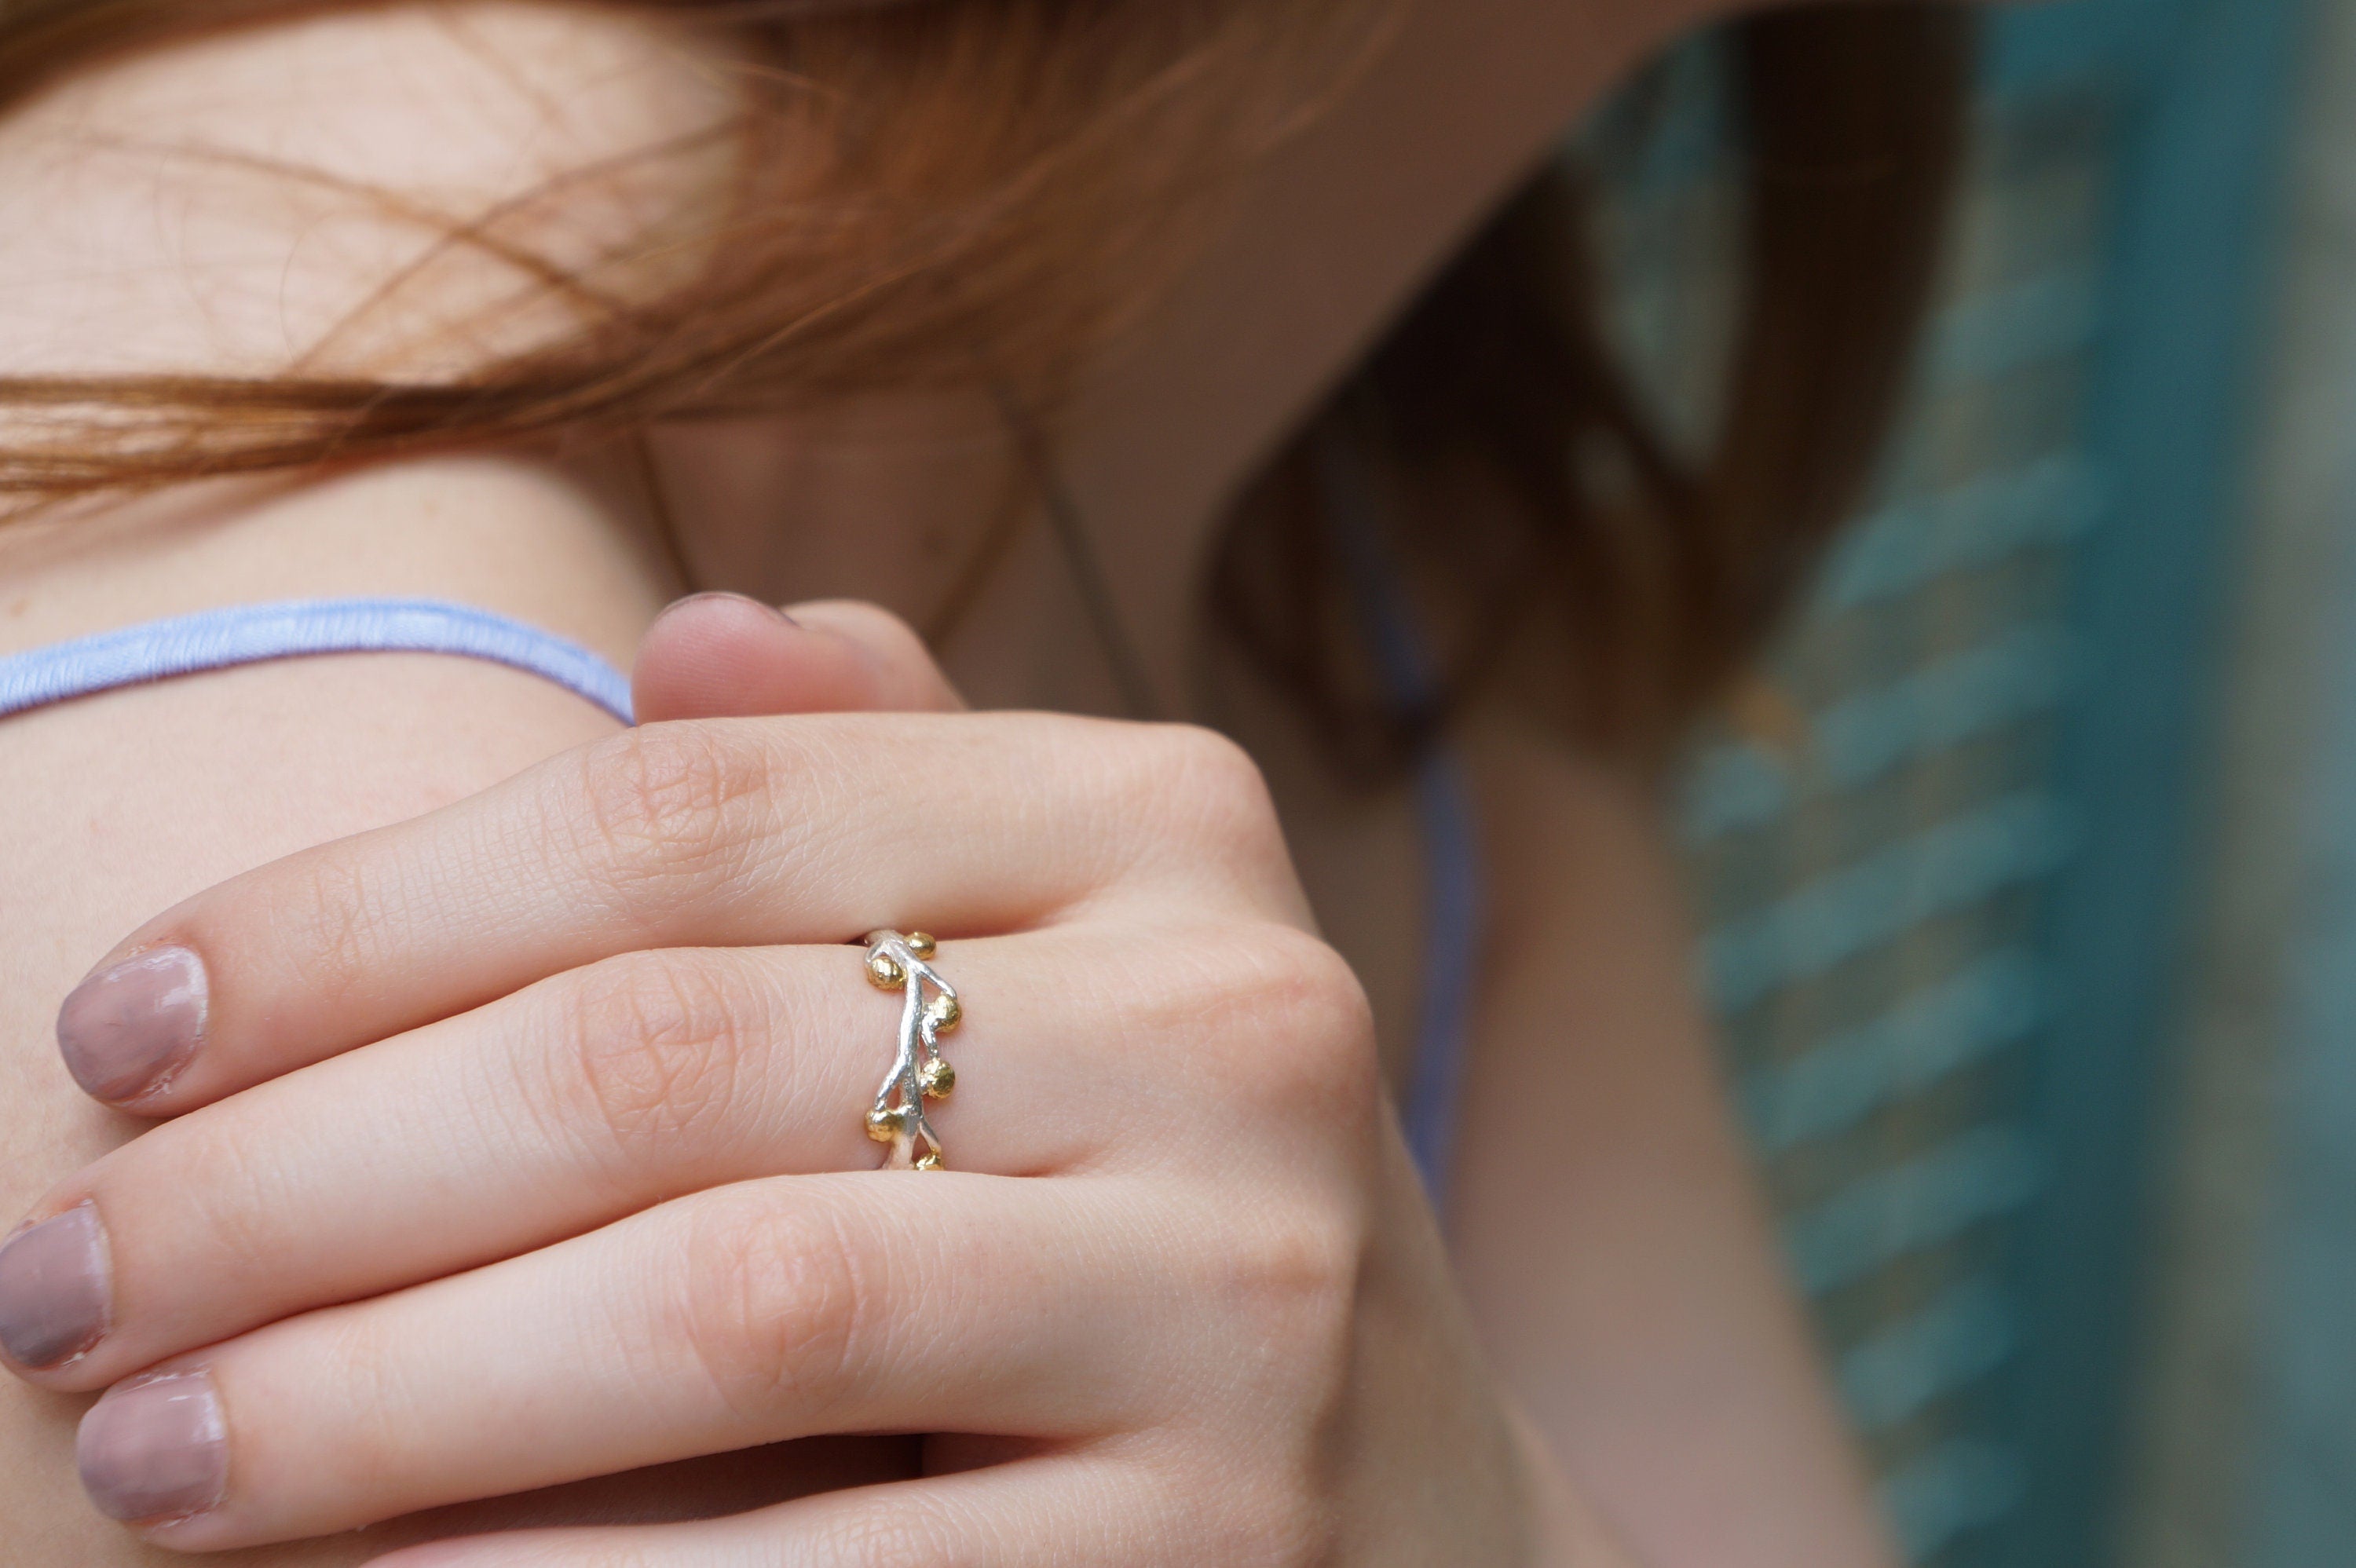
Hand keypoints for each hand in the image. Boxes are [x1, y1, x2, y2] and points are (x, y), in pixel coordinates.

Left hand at [2, 598, 1592, 1563]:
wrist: (1418, 1512)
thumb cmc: (1151, 1210)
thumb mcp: (1072, 955)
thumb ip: (888, 786)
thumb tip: (685, 634)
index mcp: (1167, 826)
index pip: (685, 815)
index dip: (356, 918)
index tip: (117, 1034)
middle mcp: (1238, 1023)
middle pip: (660, 1057)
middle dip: (297, 1178)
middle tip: (62, 1284)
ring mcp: (1253, 1291)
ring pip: (723, 1305)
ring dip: (373, 1391)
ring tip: (148, 1453)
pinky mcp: (1229, 1547)